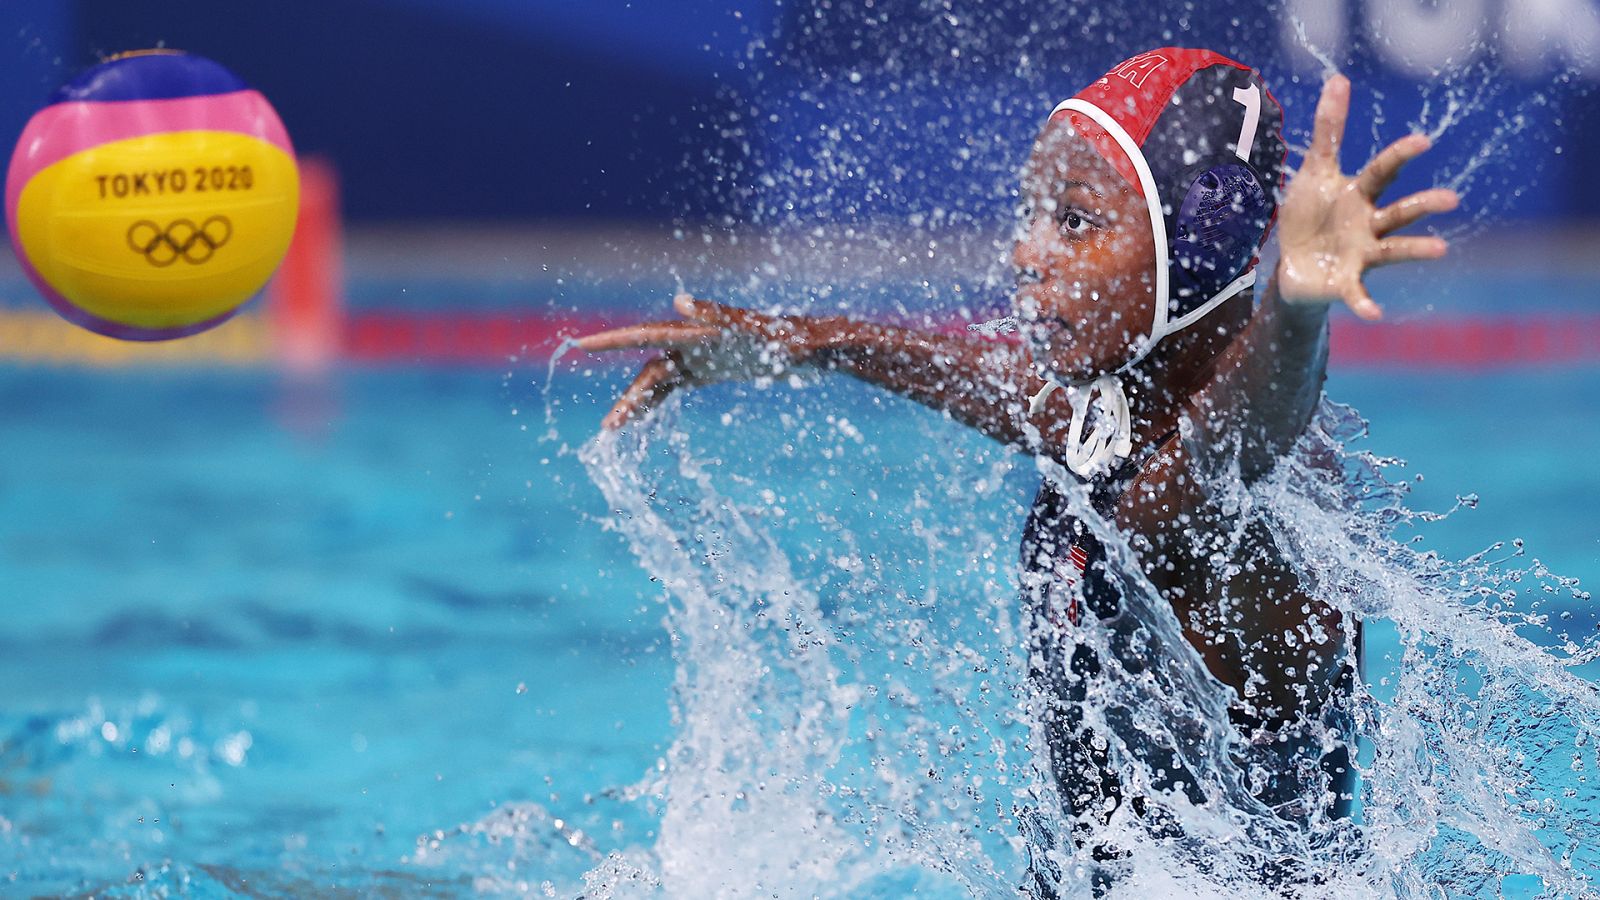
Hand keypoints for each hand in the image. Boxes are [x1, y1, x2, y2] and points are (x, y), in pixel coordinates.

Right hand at [576, 293, 825, 428]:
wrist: (811, 347)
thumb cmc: (789, 337)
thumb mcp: (759, 330)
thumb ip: (720, 315)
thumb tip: (680, 301)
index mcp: (699, 332)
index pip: (647, 335)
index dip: (613, 340)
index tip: (582, 344)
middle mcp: (694, 341)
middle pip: (649, 369)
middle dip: (627, 397)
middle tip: (608, 428)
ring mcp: (700, 356)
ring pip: (657, 381)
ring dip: (636, 403)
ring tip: (614, 430)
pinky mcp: (709, 369)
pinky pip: (673, 387)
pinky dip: (655, 403)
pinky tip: (640, 421)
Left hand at [1275, 75, 1459, 319]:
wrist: (1292, 265)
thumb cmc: (1309, 215)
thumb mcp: (1314, 171)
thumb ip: (1329, 131)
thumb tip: (1339, 80)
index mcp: (1360, 195)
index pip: (1382, 172)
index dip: (1400, 156)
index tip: (1423, 140)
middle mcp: (1368, 225)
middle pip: (1399, 212)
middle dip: (1423, 205)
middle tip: (1451, 199)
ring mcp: (1361, 255)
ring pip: (1393, 251)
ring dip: (1416, 251)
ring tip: (1441, 250)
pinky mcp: (1345, 282)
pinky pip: (1358, 294)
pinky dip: (1366, 303)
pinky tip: (1377, 314)